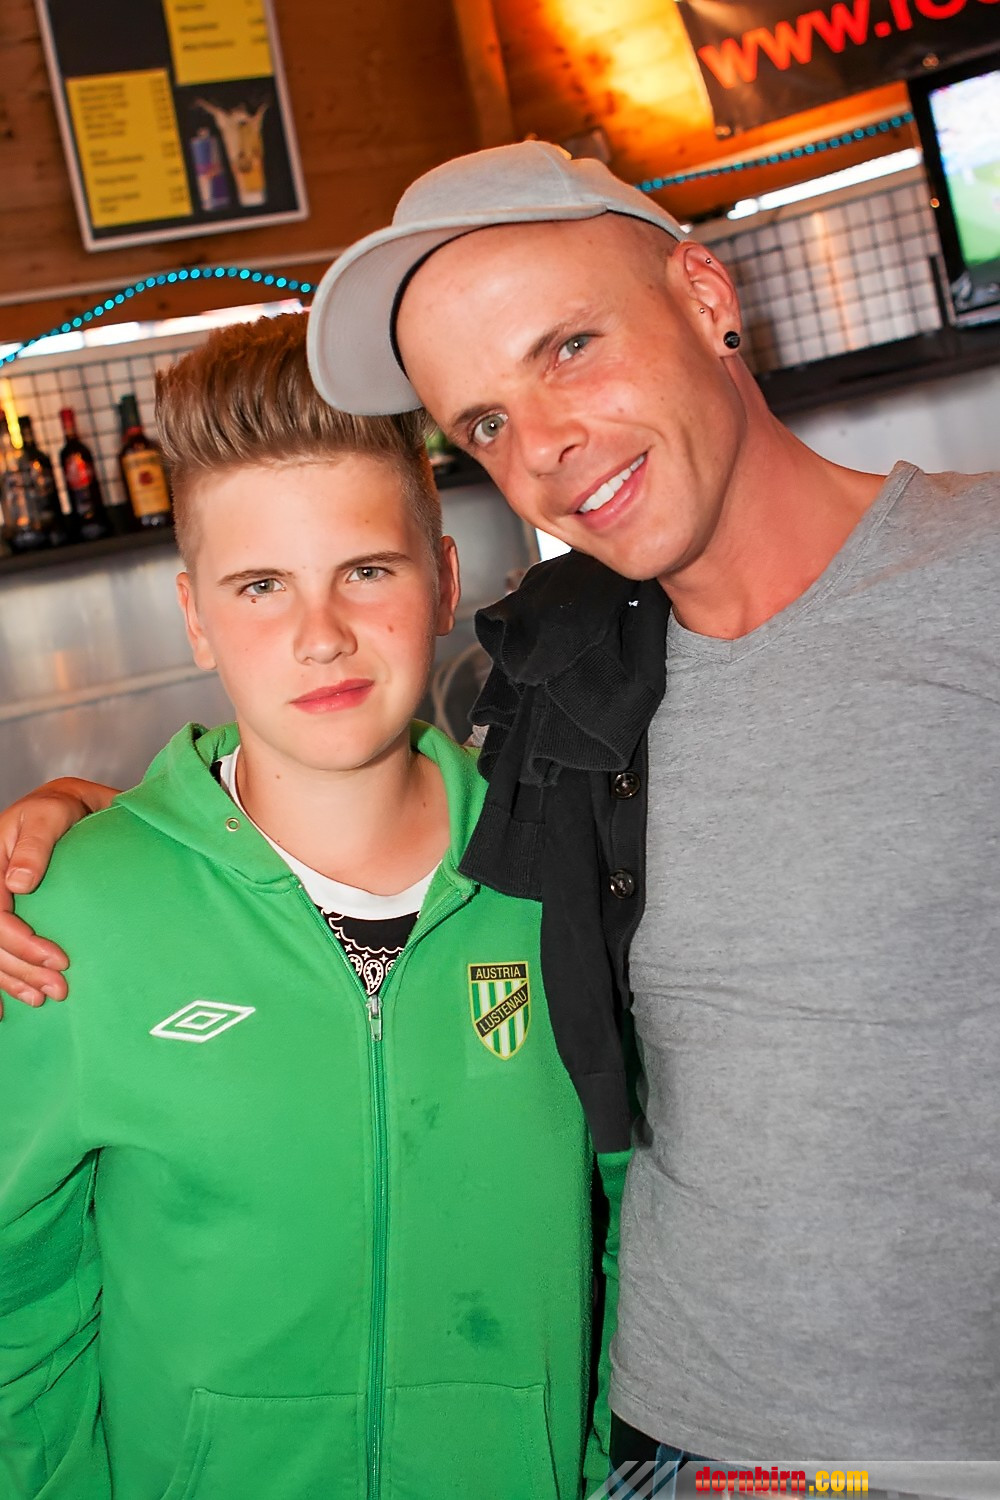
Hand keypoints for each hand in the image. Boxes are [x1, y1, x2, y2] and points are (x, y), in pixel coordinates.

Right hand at [0, 778, 117, 1015]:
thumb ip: (35, 847)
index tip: (59, 959)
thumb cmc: (57, 809)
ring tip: (44, 999)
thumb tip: (18, 883)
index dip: (22, 943)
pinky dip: (3, 982)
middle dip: (23, 970)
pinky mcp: (5, 917)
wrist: (64, 809)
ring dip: (15, 981)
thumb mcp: (48, 816)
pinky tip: (8, 1007)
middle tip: (61, 988)